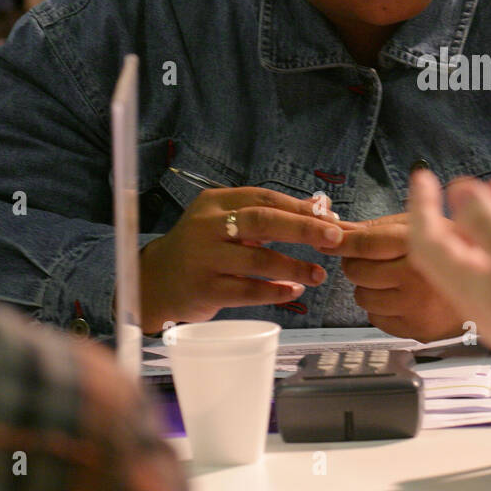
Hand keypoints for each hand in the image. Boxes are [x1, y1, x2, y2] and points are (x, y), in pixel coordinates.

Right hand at [139, 187, 342, 333]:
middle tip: (335, 238)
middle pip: (262, 221)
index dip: (300, 207)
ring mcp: (204, 259)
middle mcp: (207, 227)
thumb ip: (268, 216)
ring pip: (257, 260)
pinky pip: (247, 291)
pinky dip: (275, 292)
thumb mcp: (226, 223)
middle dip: (303, 228)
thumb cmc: (203, 249)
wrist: (155, 281)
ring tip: (319, 274)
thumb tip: (322, 210)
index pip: (264, 198)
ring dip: (294, 267)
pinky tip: (294, 292)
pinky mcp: (204, 290)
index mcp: (215, 203)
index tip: (331, 218)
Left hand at [326, 211, 456, 341]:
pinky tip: (400, 297)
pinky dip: (381, 307)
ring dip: (368, 286)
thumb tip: (344, 229)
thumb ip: (384, 226)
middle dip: (356, 263)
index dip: (342, 241)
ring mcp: (415, 307)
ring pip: (361, 297)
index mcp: (421, 245)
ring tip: (389, 278)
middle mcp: (416, 277)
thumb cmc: (462, 250)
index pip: (366, 244)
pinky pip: (375, 318)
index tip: (328, 239)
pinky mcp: (415, 330)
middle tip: (370, 259)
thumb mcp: (430, 225)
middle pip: (357, 271)